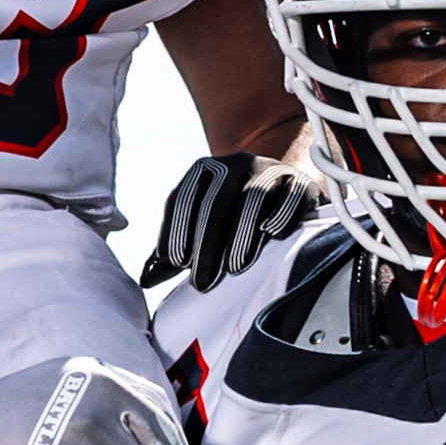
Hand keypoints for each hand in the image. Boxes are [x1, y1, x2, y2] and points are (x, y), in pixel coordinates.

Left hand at [143, 150, 310, 292]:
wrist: (283, 191)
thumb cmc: (234, 219)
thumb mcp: (202, 229)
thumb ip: (174, 252)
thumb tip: (146, 279)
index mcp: (205, 171)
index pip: (183, 197)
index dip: (175, 229)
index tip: (174, 262)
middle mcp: (235, 163)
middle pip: (216, 200)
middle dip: (206, 242)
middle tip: (202, 281)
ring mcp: (270, 170)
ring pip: (253, 196)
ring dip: (241, 234)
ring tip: (234, 268)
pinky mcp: (300, 182)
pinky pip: (291, 194)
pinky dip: (281, 214)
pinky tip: (271, 235)